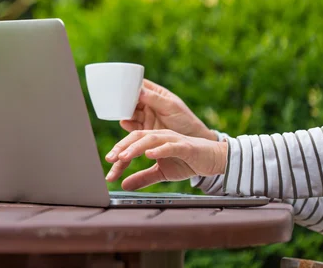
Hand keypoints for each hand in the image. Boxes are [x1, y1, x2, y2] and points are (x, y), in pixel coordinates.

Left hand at [105, 129, 227, 189]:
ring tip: (123, 157)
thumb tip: (123, 185)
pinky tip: (149, 154)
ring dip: (135, 147)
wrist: (213, 159)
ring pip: (150, 138)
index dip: (118, 159)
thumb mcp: (161, 173)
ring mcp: (172, 139)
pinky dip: (159, 149)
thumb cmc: (187, 162)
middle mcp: (160, 136)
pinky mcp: (185, 146)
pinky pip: (170, 146)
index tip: (109, 174)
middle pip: (136, 137)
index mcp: (152, 141)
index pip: (130, 146)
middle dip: (121, 148)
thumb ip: (143, 178)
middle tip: (109, 159)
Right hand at [120, 79, 216, 140]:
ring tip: (121, 112)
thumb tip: (139, 90)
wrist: (191, 140)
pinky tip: (125, 122)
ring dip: (124, 112)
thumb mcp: (171, 107)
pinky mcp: (144, 130)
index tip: (121, 84)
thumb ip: (155, 99)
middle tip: (118, 100)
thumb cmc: (185, 119)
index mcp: (156, 94)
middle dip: (124, 99)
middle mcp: (148, 104)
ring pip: (130, 112)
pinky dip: (127, 124)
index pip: (140, 85)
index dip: (130, 83)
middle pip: (131, 99)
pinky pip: (132, 126)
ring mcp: (145, 117)